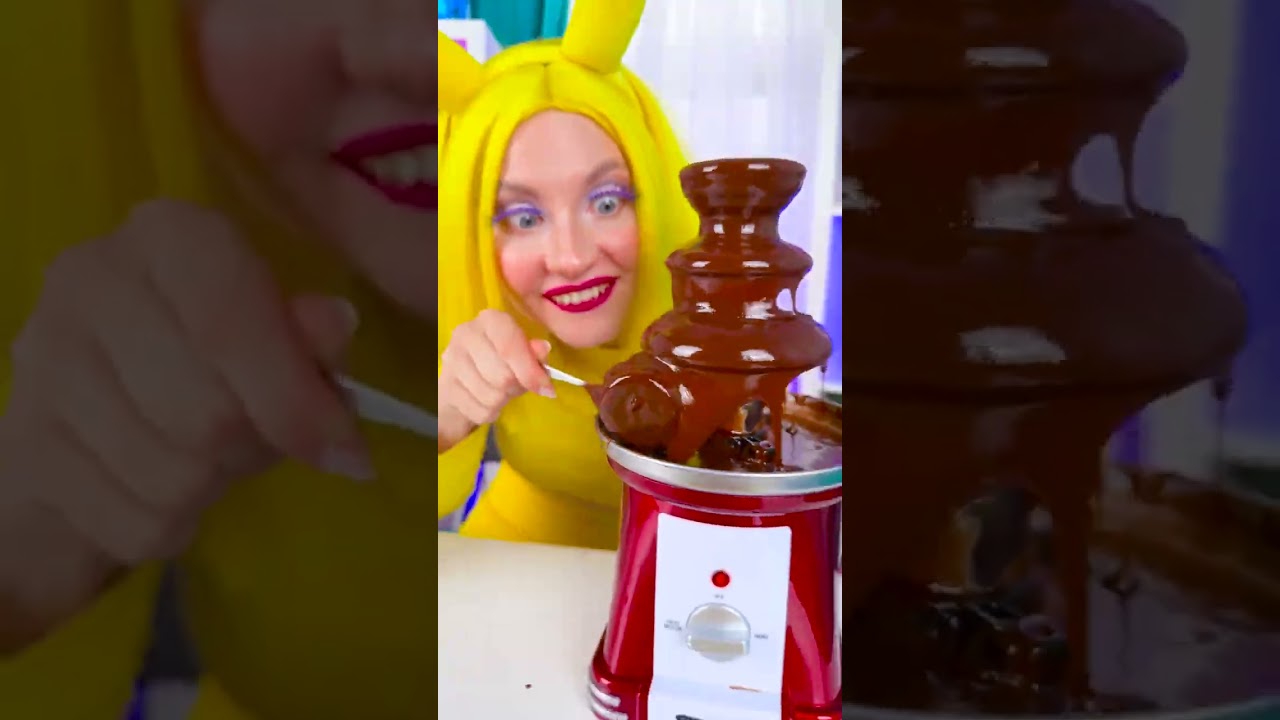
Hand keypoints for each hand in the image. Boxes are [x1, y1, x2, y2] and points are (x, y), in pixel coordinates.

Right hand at [0, 199, 366, 568]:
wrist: (90, 420)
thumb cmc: (207, 365)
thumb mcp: (276, 341)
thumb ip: (309, 338)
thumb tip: (335, 328)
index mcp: (169, 235)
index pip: (229, 322)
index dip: (294, 399)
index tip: (345, 451)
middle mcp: (91, 281)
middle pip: (207, 414)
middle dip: (254, 449)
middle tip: (258, 444)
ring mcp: (42, 364)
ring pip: (172, 476)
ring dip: (211, 489)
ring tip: (207, 461)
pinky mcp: (23, 447)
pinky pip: (135, 522)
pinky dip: (170, 525)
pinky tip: (159, 490)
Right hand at [438, 309, 552, 449]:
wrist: (462, 382)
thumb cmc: (499, 364)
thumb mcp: (523, 355)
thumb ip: (534, 353)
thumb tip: (543, 350)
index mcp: (490, 320)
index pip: (509, 346)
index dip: (530, 371)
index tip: (546, 389)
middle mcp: (466, 334)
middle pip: (502, 376)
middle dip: (516, 388)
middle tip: (517, 387)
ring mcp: (451, 360)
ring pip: (491, 396)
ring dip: (502, 402)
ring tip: (500, 393)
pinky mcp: (444, 387)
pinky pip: (479, 411)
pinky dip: (489, 413)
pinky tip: (485, 402)